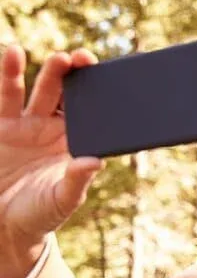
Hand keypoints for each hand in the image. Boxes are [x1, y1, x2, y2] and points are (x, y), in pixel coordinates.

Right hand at [0, 44, 101, 277]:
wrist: (5, 224)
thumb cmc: (42, 214)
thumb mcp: (63, 200)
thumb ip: (77, 180)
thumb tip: (95, 161)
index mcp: (76, 144)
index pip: (91, 114)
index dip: (98, 95)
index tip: (105, 79)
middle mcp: (54, 129)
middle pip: (66, 96)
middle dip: (73, 75)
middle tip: (80, 58)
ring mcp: (27, 125)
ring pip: (37, 91)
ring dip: (45, 71)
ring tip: (55, 56)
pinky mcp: (2, 125)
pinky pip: (6, 96)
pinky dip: (9, 74)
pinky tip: (12, 52)